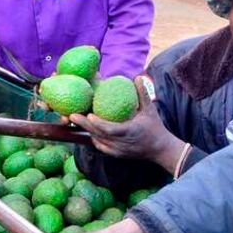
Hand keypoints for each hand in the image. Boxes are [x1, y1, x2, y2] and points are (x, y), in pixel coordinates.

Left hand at [68, 76, 184, 169]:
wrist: (161, 150)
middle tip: (71, 115)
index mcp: (129, 132)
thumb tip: (137, 77)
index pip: (110, 130)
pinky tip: (87, 129)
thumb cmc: (155, 128)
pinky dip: (94, 138)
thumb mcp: (150, 110)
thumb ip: (142, 94)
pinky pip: (100, 146)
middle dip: (83, 125)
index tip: (89, 115)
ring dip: (86, 131)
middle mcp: (120, 144)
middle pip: (98, 135)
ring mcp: (117, 151)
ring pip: (97, 141)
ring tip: (74, 120)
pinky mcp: (116, 154)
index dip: (98, 124)